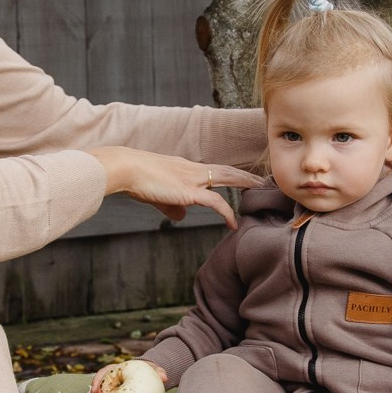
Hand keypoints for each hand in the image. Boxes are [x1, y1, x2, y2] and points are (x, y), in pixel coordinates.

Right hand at [87, 148, 259, 228]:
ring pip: (228, 178)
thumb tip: (182, 216)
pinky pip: (215, 202)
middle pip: (228, 170)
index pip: (216, 169)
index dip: (232, 175)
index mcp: (187, 168)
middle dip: (247, 176)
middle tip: (265, 181)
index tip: (246, 179)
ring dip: (246, 185)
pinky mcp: (189, 191)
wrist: (126, 169)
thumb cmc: (137, 179)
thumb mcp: (157, 195)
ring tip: (262, 193)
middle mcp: (194, 170)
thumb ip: (172, 205)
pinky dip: (226, 213)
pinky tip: (233, 224)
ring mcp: (193, 179)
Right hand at [89, 359, 169, 392]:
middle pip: (98, 384)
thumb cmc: (148, 371)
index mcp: (117, 369)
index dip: (98, 380)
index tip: (95, 389)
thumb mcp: (151, 369)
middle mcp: (111, 377)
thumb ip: (157, 372)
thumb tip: (164, 377)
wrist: (147, 375)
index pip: (104, 373)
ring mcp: (112, 386)